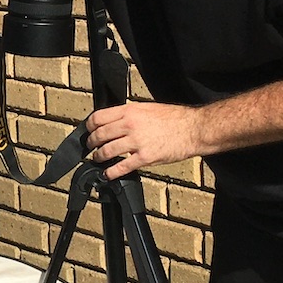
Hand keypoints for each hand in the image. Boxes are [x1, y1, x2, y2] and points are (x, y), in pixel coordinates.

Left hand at [85, 101, 203, 177]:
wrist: (193, 129)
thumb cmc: (175, 118)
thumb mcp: (148, 108)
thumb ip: (130, 115)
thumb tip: (117, 121)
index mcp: (130, 111)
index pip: (99, 117)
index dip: (90, 126)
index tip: (89, 131)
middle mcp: (130, 125)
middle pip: (99, 135)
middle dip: (91, 143)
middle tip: (90, 148)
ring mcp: (136, 142)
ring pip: (106, 151)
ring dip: (98, 157)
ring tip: (97, 159)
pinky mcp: (144, 157)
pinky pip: (121, 167)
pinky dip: (111, 172)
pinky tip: (107, 174)